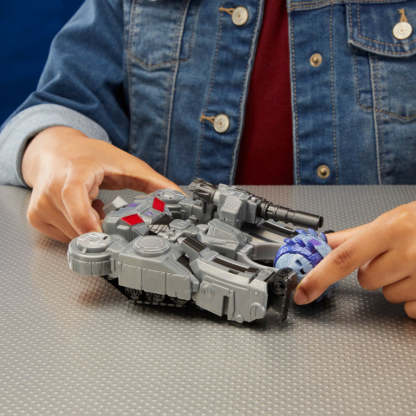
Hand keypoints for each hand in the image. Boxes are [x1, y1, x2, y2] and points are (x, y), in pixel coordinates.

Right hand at [22, 126, 181, 242]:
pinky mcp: (36, 217)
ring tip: (93, 205)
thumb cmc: (91, 156)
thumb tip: (180, 199)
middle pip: (78, 228)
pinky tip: (81, 210)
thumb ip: (154, 183)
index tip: (107, 242)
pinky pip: (63, 237)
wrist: (56, 151)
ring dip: (89, 229)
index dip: (91, 226)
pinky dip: (77, 230)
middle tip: (108, 211)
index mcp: (73, 174)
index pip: (76, 204)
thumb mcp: (126, 165)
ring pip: (72, 236)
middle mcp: (51, 190)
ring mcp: (39, 206)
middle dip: (100, 228)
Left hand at [293, 202, 415, 318]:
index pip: (344, 258)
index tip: (302, 292)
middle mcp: (408, 252)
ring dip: (397, 283)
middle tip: (396, 255)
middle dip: (375, 271)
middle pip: (367, 281)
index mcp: (390, 229)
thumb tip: (325, 241)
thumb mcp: (393, 219)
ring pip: (389, 295)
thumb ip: (357, 235)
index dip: (319, 276)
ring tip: (415, 264)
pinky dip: (414, 297)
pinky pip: (411, 308)